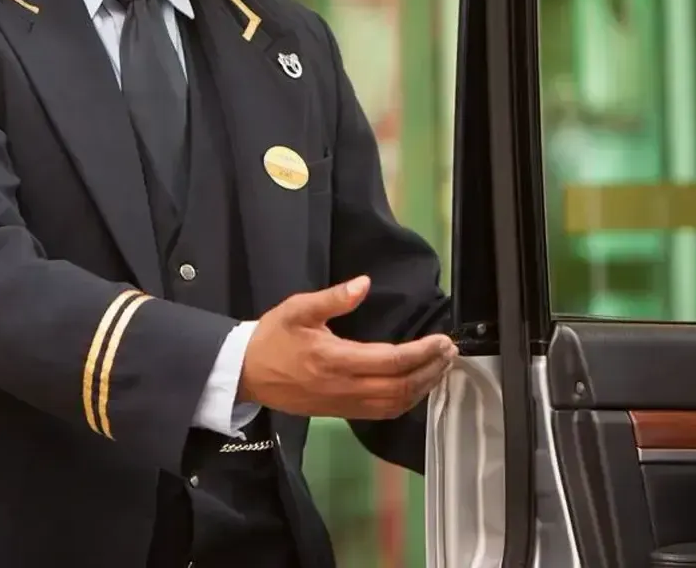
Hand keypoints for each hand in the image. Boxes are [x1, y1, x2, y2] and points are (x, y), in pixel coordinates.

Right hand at [238, 276, 457, 420]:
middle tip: (449, 353)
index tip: (442, 340)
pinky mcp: (341, 412)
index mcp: (335, 359)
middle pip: (399, 386)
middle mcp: (344, 387)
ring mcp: (344, 404)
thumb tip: (364, 283)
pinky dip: (406, 402)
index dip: (421, 352)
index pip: (390, 360)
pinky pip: (382, 412)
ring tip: (441, 368)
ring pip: (394, 403)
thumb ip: (334, 298)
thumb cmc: (273, 338)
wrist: (246, 374)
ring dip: (423, 387)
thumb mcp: (298, 309)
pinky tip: (417, 387)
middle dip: (430, 370)